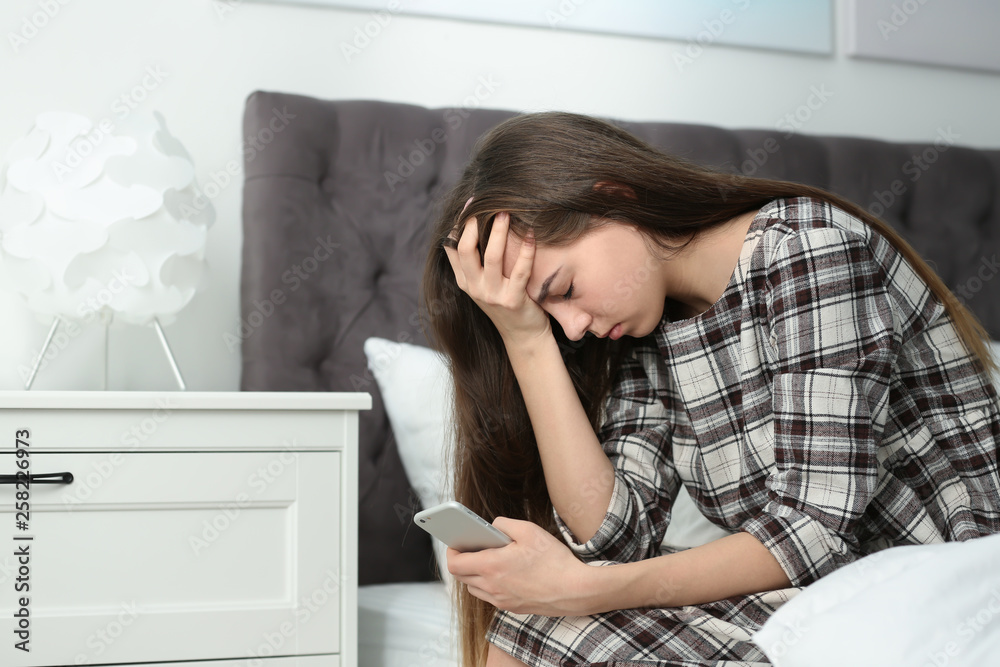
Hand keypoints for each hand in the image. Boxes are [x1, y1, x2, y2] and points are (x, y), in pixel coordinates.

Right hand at [442, 208, 551, 345]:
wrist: (523, 335)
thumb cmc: (505, 302)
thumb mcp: (483, 284)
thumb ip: (474, 263)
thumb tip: (470, 228)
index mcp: (464, 281)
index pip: (453, 248)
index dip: (459, 224)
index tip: (469, 204)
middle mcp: (474, 288)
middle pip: (467, 249)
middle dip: (475, 224)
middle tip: (486, 204)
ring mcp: (492, 295)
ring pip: (492, 257)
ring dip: (499, 231)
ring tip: (506, 212)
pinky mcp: (513, 300)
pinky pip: (520, 271)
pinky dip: (526, 250)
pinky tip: (532, 235)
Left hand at [446, 517, 592, 615]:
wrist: (575, 590)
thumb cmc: (553, 560)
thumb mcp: (529, 530)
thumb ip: (504, 524)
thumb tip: (491, 526)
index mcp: (492, 566)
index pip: (455, 564)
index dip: (451, 551)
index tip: (456, 541)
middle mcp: (492, 587)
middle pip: (461, 577)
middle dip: (461, 561)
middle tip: (471, 547)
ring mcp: (500, 600)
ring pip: (473, 588)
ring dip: (473, 574)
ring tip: (486, 559)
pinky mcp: (511, 607)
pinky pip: (489, 596)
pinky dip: (487, 584)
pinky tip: (502, 573)